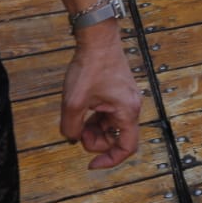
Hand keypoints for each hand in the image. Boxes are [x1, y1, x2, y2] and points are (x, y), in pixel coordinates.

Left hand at [58, 31, 141, 169]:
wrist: (97, 38)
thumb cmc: (90, 67)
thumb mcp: (73, 102)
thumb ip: (70, 128)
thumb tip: (72, 138)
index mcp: (127, 111)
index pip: (126, 147)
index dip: (109, 160)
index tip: (91, 164)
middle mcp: (131, 106)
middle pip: (116, 137)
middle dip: (95, 140)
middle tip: (76, 131)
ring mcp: (125, 98)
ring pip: (110, 125)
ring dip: (93, 128)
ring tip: (76, 117)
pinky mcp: (118, 91)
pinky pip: (108, 113)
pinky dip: (94, 116)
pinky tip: (82, 108)